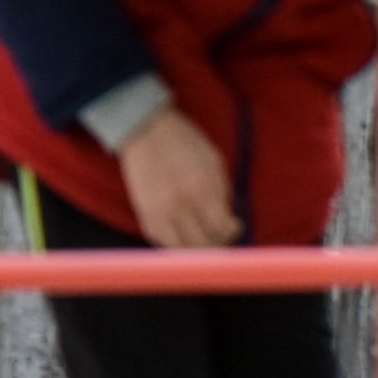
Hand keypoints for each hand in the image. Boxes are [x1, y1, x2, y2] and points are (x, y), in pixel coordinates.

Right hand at [120, 108, 238, 249]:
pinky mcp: (144, 211)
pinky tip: (180, 231)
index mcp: (202, 188)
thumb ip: (222, 193)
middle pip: (203, 244)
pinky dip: (173, 241)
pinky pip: (160, 240)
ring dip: (194, 247)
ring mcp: (159, 210)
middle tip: (219, 234)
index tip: (233, 224)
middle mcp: (180, 203)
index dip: (232, 232)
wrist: (145, 129)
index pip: (222, 229)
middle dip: (216, 243)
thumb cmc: (185, 142)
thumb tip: (229, 221)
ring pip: (180, 249)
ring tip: (200, 236)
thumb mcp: (213, 162)